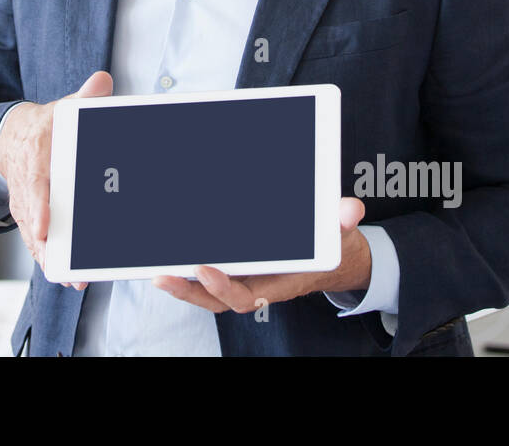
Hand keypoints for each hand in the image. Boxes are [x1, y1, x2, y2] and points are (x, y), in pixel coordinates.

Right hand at [0, 70, 112, 288]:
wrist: (11, 137)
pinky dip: (49, 259)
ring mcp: (23, 203)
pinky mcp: (27, 216)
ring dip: (50, 258)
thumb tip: (101, 82)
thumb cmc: (43, 126)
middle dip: (46, 243)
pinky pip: (36, 241)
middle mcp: (25, 183)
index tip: (43, 227)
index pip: (33, 183)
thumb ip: (82, 98)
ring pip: (34, 235)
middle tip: (61, 264)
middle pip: (33, 217)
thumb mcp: (60, 108)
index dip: (38, 206)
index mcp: (34, 154)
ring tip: (72, 278)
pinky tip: (66, 277)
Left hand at [151, 197, 371, 311]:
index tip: (206, 272)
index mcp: (279, 284)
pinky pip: (207, 273)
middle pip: (216, 298)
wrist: (332, 256)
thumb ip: (343, 221)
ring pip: (206, 290)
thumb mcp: (342, 233)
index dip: (225, 289)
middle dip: (190, 290)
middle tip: (166, 275)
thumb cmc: (331, 246)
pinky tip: (167, 256)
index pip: (248, 297)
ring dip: (182, 283)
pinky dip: (187, 270)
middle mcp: (257, 285)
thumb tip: (350, 209)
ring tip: (157, 271)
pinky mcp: (234, 267)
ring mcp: (243, 278)